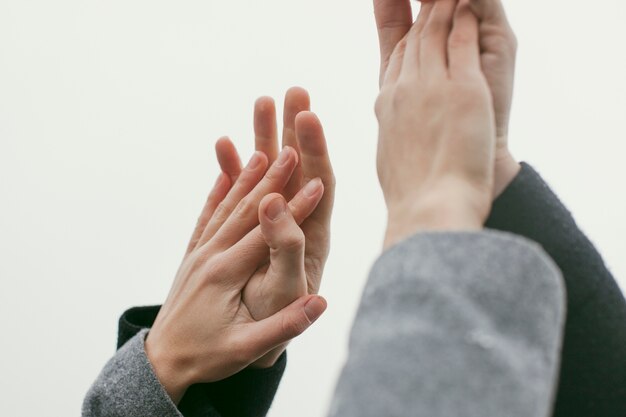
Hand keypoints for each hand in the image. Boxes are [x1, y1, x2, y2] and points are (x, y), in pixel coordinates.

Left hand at [146, 146, 327, 403]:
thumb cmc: (206, 357)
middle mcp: (209, 256)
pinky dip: (218, 193)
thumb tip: (320, 302)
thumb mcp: (246, 349)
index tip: (319, 184)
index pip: (266, 234)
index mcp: (225, 274)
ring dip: (247, 178)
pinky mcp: (193, 257)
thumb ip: (284, 325)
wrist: (161, 362)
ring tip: (265, 151)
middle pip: (245, 210)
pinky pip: (206, 217)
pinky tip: (223, 174)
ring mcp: (198, 253)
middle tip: (293, 148)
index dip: (295, 208)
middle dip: (273, 179)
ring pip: (225, 207)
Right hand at [214, 87, 335, 366]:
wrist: (251, 339)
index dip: (315, 150)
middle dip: (296, 130)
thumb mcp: (285, 288)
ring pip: (270, 173)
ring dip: (266, 138)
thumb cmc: (274, 319)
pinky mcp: (249, 227)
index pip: (320, 183)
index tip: (308, 116)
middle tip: (294, 90)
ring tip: (261, 101)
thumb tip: (274, 202)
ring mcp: (271, 222)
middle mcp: (295, 222)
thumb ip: (285, 247)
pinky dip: (233, 168)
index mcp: (311, 235)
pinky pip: (240, 191)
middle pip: (299, 168)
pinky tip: (225, 145)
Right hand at [375, 0, 495, 248]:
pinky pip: (463, 40)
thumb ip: (394, 131)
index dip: (402, 28)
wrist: (429, 211)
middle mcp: (402, 88)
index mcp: (386, 104)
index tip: (408, 15)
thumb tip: (394, 127)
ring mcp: (430, 86)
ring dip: (444, 6)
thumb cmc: (413, 196)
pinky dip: (466, 20)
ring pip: (435, 30)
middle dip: (422, 9)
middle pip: (413, 35)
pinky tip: (469, 7)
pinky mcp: (462, 89)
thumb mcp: (391, 157)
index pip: (394, 54)